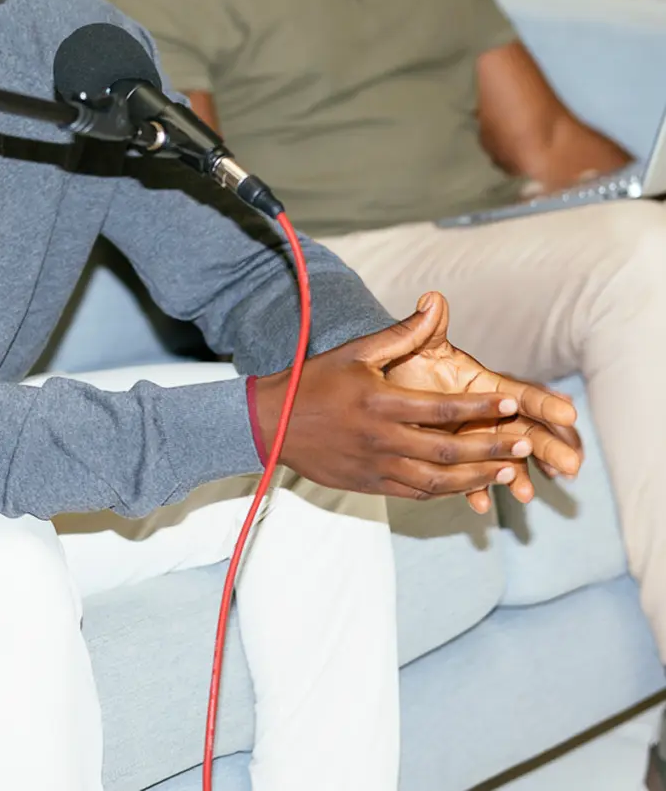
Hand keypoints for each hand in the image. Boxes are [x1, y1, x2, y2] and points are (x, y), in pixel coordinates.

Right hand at [253, 299, 570, 501]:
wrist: (272, 424)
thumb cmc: (314, 381)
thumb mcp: (356, 352)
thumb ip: (401, 334)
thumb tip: (434, 304)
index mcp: (381, 404)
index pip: (444, 410)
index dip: (482, 409)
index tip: (513, 403)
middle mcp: (383, 439)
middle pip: (450, 452)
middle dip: (492, 448)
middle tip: (524, 444)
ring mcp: (378, 467)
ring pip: (438, 481)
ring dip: (477, 478)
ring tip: (508, 472)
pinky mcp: (371, 485)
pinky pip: (417, 494)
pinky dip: (447, 492)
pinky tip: (469, 486)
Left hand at [384, 293, 581, 512]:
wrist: (376, 391)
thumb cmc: (400, 363)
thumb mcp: (414, 347)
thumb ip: (426, 328)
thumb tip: (432, 298)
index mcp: (483, 386)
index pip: (521, 394)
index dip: (544, 403)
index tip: (569, 413)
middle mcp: (484, 414)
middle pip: (524, 431)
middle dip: (548, 447)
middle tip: (572, 465)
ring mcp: (471, 438)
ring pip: (502, 460)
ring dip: (516, 475)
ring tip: (527, 495)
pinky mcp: (452, 457)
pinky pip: (469, 477)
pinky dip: (476, 489)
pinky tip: (480, 506)